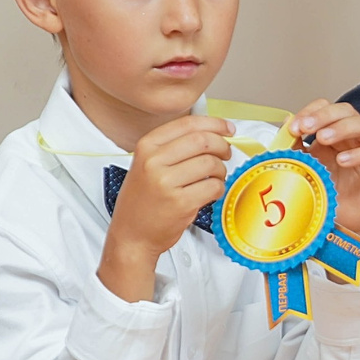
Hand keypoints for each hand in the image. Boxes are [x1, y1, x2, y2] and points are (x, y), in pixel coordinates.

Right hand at [100, 115, 235, 300]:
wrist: (132, 235)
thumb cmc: (142, 201)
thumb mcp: (146, 165)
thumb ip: (173, 147)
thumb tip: (212, 133)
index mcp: (146, 146)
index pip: (188, 124)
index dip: (214, 123)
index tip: (228, 128)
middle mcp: (154, 161)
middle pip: (203, 141)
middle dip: (222, 146)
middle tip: (226, 153)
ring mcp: (166, 182)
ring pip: (211, 164)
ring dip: (221, 171)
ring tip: (214, 178)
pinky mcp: (181, 203)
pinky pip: (213, 187)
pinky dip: (218, 188)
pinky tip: (209, 193)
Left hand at [288, 100, 359, 257]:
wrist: (339, 221)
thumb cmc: (325, 193)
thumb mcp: (304, 165)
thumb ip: (296, 145)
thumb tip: (286, 122)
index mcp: (334, 132)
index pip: (327, 108)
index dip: (311, 112)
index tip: (294, 127)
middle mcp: (354, 137)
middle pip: (346, 111)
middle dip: (324, 116)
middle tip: (306, 128)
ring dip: (342, 128)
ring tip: (323, 140)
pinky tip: (342, 160)